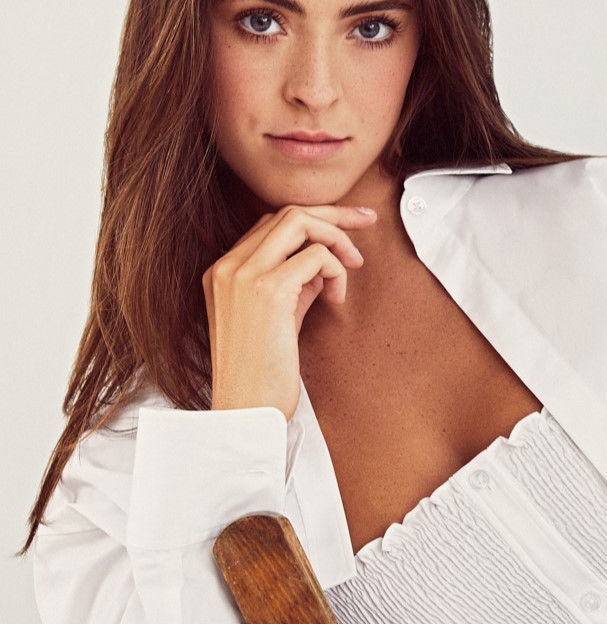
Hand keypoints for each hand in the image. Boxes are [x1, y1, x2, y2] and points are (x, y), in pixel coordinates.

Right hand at [201, 204, 377, 418]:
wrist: (245, 411)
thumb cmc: (261, 374)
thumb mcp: (275, 318)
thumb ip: (291, 285)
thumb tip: (322, 263)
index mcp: (222, 272)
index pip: (269, 223)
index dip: (313, 220)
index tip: (347, 226)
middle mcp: (228, 267)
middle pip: (286, 213)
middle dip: (334, 214)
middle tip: (368, 221)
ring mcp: (244, 276)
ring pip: (300, 222)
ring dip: (337, 239)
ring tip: (353, 266)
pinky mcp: (269, 292)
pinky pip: (316, 256)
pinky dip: (336, 271)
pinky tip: (336, 299)